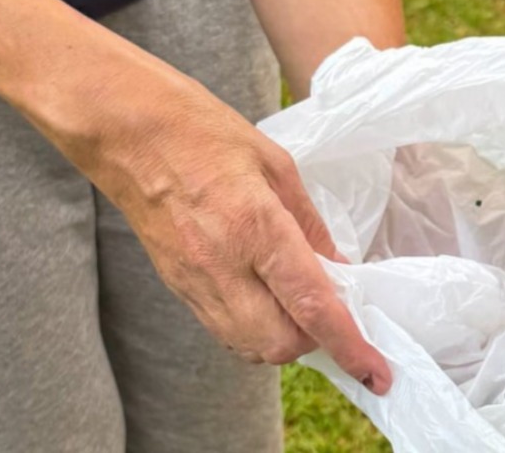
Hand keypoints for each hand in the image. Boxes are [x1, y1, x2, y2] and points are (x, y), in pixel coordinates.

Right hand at [23, 45, 392, 392]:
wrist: (126, 132)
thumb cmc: (203, 131)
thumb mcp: (276, 163)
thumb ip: (309, 223)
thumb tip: (337, 268)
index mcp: (255, 226)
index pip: (310, 306)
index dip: (349, 346)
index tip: (378, 373)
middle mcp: (222, 266)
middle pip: (280, 345)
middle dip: (316, 342)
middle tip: (332, 307)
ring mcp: (194, 282)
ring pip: (249, 347)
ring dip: (285, 340)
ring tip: (300, 304)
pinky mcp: (176, 286)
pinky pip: (224, 330)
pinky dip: (255, 330)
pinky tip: (266, 299)